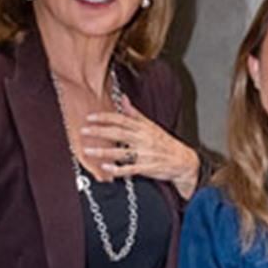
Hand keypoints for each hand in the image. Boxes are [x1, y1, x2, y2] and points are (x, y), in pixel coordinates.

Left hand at [80, 96, 200, 197]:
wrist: (184, 161)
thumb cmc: (166, 143)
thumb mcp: (152, 126)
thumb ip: (135, 114)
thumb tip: (124, 99)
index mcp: (144, 128)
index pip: (122, 120)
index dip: (105, 118)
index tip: (90, 117)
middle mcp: (143, 140)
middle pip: (118, 133)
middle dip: (100, 132)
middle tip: (84, 130)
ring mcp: (145, 154)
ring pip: (121, 152)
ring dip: (103, 151)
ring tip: (88, 150)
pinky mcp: (147, 168)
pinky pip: (130, 168)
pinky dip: (117, 169)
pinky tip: (105, 168)